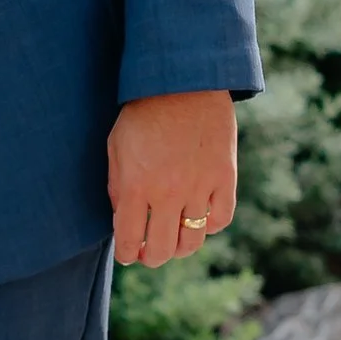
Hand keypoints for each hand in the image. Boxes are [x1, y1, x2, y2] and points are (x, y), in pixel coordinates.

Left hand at [108, 89, 237, 266]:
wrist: (183, 81)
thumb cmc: (143, 112)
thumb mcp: (116, 146)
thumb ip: (117, 185)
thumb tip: (122, 218)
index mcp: (135, 185)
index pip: (128, 240)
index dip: (126, 254)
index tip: (127, 254)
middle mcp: (167, 193)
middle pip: (161, 250)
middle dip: (151, 257)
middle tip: (149, 253)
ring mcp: (199, 187)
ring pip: (192, 242)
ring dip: (180, 248)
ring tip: (174, 241)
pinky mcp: (224, 178)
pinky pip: (221, 219)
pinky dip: (211, 226)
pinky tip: (200, 219)